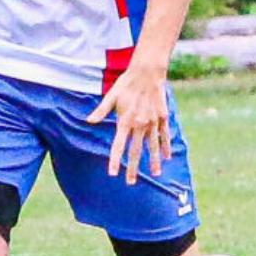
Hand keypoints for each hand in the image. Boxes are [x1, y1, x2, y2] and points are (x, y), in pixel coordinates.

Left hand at [87, 65, 171, 184]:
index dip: (114, 160)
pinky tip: (167, 157)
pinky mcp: (162, 117)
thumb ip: (101, 110)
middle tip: (131, 182)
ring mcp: (153, 122)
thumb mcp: (111, 95)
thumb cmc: (126, 83)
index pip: (118, 146)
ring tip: (154, 174)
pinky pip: (164, 135)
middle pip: (136, 151)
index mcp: (125, 121)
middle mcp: (140, 124)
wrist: (148, 72)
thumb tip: (88, 121)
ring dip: (153, 161)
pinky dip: (165, 146)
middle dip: (133, 168)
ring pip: (152, 146)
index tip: (112, 173)